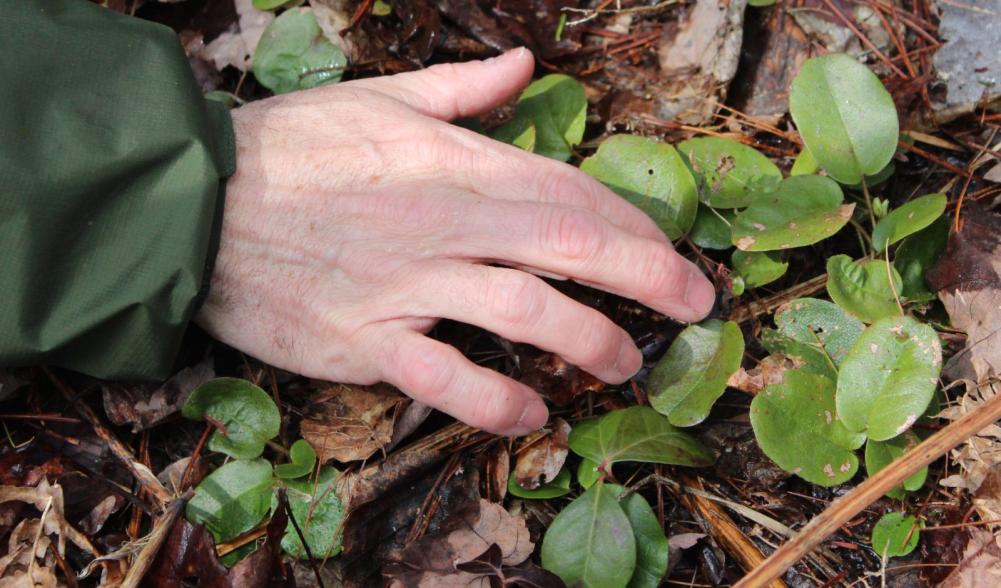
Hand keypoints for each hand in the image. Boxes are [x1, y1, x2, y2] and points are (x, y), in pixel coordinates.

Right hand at [196, 48, 714, 435]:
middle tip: (696, 306)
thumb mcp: (377, 100)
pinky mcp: (365, 341)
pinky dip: (495, 400)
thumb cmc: (288, 147)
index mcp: (452, 164)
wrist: (194, 205)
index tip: (669, 248)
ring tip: (625, 367)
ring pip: (524, 314)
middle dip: (646, 276)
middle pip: (567, 247)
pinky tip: (532, 414)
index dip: (630, 222)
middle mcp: (443, 225)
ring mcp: (406, 286)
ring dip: (588, 342)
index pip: (565, 192)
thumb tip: (524, 65)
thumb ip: (461, 91)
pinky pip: (446, 378)